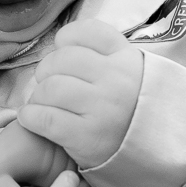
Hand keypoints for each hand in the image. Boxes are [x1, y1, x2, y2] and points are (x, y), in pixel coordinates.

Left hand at [17, 19, 143, 169]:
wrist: (155, 155)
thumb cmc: (133, 111)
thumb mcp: (132, 74)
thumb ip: (106, 53)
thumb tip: (62, 41)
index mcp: (128, 60)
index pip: (89, 32)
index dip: (67, 38)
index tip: (62, 49)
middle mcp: (117, 80)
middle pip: (62, 59)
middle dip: (46, 71)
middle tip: (47, 85)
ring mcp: (103, 108)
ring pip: (51, 88)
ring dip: (37, 96)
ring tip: (41, 104)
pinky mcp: (88, 137)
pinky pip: (46, 118)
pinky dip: (31, 116)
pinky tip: (31, 118)